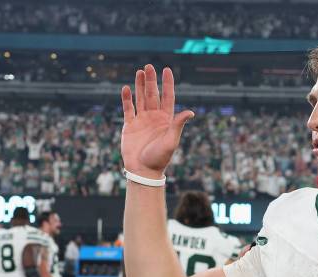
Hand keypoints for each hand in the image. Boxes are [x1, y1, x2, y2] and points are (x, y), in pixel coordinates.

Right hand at [120, 64, 194, 178]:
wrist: (143, 170)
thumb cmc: (159, 158)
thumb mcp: (171, 141)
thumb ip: (178, 125)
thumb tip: (191, 112)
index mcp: (166, 120)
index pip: (167, 97)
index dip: (167, 84)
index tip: (167, 70)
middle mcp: (154, 118)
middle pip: (153, 94)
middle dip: (151, 80)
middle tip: (149, 66)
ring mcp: (142, 120)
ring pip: (141, 99)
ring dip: (140, 86)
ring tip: (140, 72)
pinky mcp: (129, 126)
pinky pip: (128, 109)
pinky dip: (127, 99)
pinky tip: (126, 88)